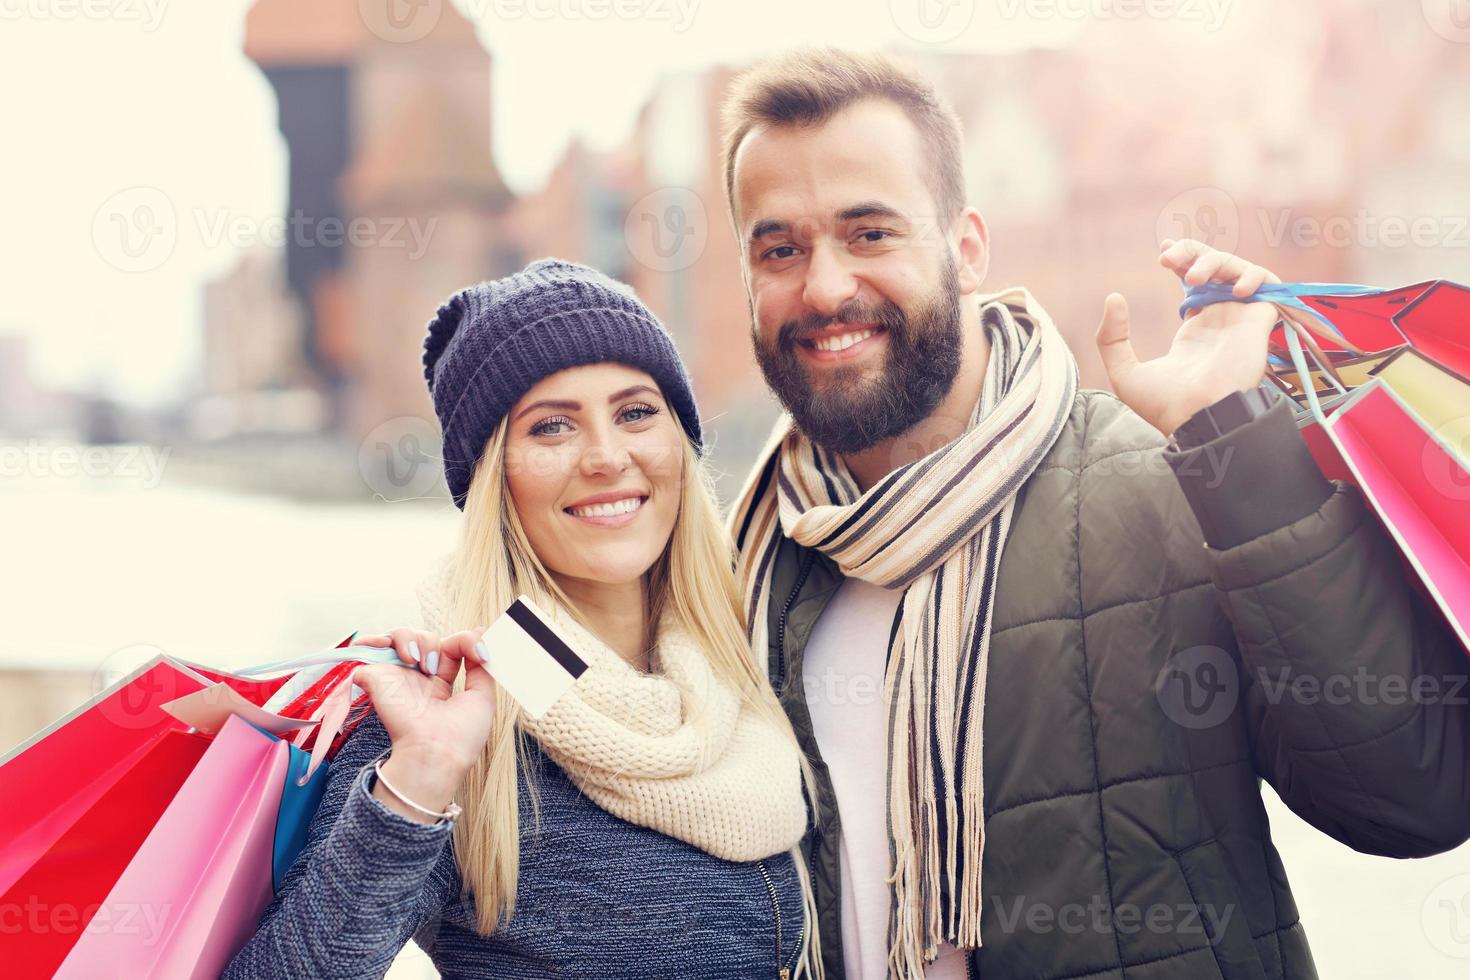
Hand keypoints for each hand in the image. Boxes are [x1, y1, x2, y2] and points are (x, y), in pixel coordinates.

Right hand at [352, 626, 496, 817]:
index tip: (478, 653)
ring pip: (398, 636)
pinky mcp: (376, 679)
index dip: (463, 642)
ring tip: (415, 660)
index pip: (449, 647)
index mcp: (440, 684)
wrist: (437, 754)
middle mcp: (416, 679)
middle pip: (423, 638)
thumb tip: (483, 635)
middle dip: (433, 641)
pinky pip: (365, 648)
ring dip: (411, 638)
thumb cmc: (462, 735)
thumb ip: (483, 666)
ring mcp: (395, 678)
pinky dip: (377, 640)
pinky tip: (402, 658)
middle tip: (434, 665)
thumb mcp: (483, 697)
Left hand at [1096, 238, 1281, 438]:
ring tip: (1190, 277)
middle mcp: (1220, 320)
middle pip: (1214, 269)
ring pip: (1236, 269)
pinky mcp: (1260, 319)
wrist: (1199, 417)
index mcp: (1195, 331)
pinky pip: (1268, 283)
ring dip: (1213, 261)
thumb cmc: (1166, 405)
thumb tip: (1114, 297)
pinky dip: (1252, 275)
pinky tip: (1231, 290)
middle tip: (1167, 257)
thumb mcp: (1125, 372)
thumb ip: (1112, 338)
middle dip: (1192, 253)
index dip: (1183, 262)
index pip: (1194, 284)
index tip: (1164, 253)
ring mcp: (1240, 318)